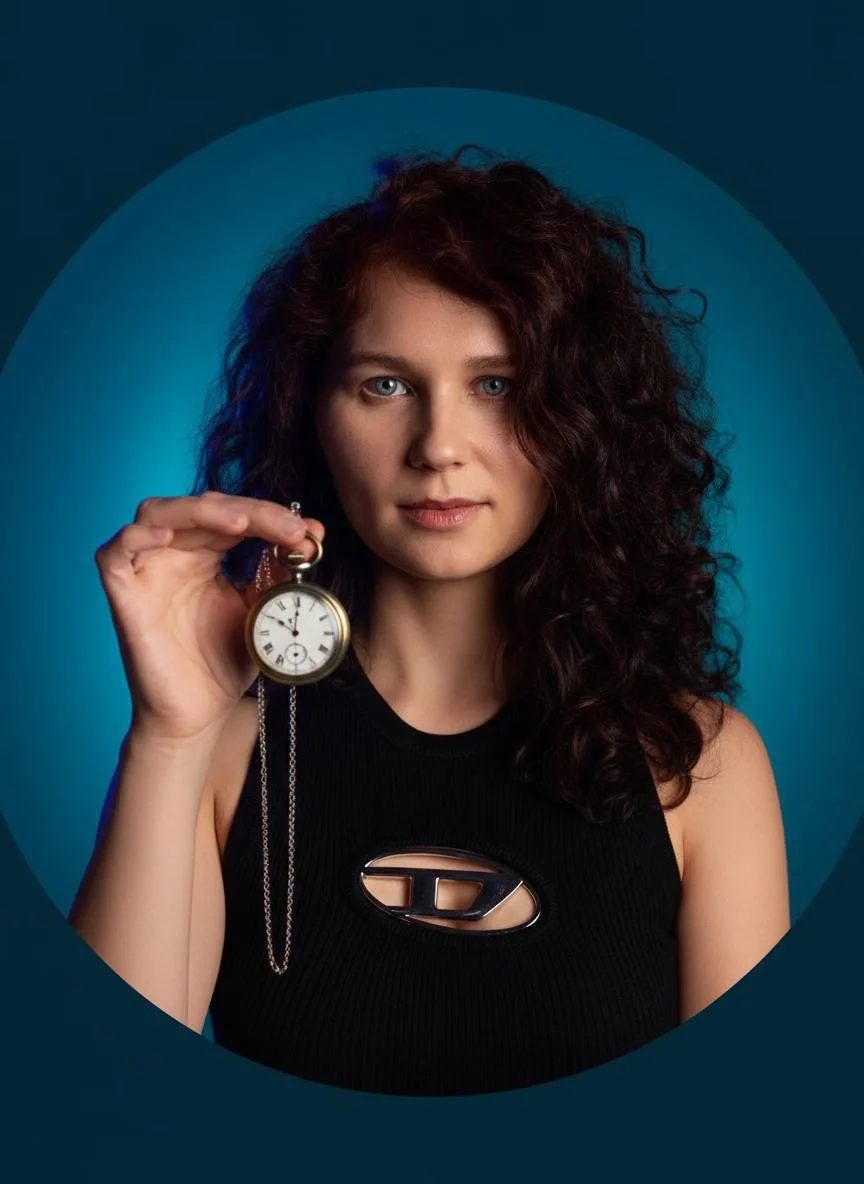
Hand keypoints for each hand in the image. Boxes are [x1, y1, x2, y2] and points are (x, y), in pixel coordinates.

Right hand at [95, 491, 325, 743]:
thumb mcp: (261, 610)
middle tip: (289, 529)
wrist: (200, 715)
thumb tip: (311, 534)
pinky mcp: (124, 595)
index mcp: (205, 555)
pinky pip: (113, 554)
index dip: (269, 515)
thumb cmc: (223, 664)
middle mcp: (174, 555)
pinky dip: (135, 537)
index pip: (233, 516)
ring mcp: (146, 571)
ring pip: (157, 513)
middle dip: (250, 511)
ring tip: (240, 524)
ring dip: (200, 511)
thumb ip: (279, 572)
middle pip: (203, 507)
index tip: (308, 532)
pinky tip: (167, 536)